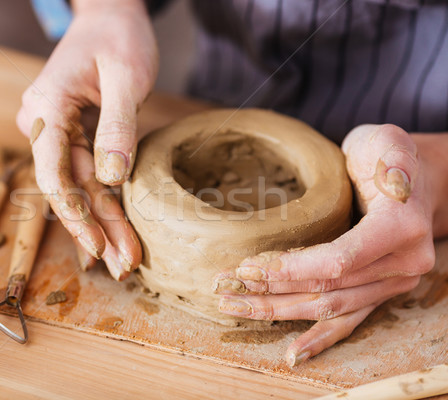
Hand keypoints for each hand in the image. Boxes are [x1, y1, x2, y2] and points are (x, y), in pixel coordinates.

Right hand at [16, 0, 157, 279]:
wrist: (111, 14)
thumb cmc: (119, 37)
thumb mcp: (126, 77)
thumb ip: (118, 127)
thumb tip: (113, 179)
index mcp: (46, 107)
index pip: (54, 171)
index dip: (75, 213)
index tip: (98, 246)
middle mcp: (43, 123)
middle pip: (69, 186)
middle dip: (97, 227)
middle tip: (123, 265)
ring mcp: (56, 130)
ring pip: (80, 184)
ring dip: (103, 221)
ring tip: (126, 257)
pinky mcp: (74, 134)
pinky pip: (87, 172)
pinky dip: (104, 200)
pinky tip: (117, 228)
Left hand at [214, 124, 443, 365]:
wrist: (414, 182)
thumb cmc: (388, 156)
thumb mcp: (389, 142)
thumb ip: (393, 158)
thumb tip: (396, 183)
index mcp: (401, 230)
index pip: (339, 260)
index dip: (292, 268)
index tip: (248, 267)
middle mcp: (400, 266)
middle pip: (327, 289)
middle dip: (271, 291)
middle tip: (224, 286)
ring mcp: (389, 285)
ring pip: (329, 308)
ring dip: (279, 311)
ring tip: (233, 305)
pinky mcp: (377, 292)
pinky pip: (348, 322)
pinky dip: (320, 339)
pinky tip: (292, 353)